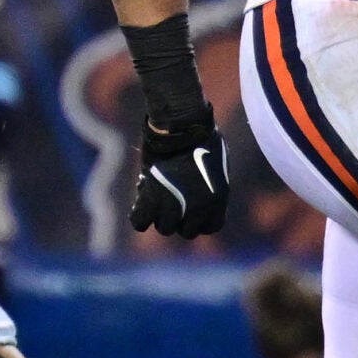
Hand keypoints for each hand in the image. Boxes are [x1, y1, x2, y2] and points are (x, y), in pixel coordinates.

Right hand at [131, 108, 229, 237]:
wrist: (184, 126)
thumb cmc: (201, 134)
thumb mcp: (215, 161)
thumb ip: (207, 182)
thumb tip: (196, 189)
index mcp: (218, 200)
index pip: (210, 227)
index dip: (199, 220)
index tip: (191, 209)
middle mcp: (199, 210)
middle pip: (186, 231)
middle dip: (179, 218)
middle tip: (171, 200)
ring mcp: (176, 207)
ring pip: (165, 228)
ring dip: (160, 215)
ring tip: (156, 197)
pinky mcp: (152, 199)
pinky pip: (140, 221)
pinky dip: (139, 217)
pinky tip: (140, 204)